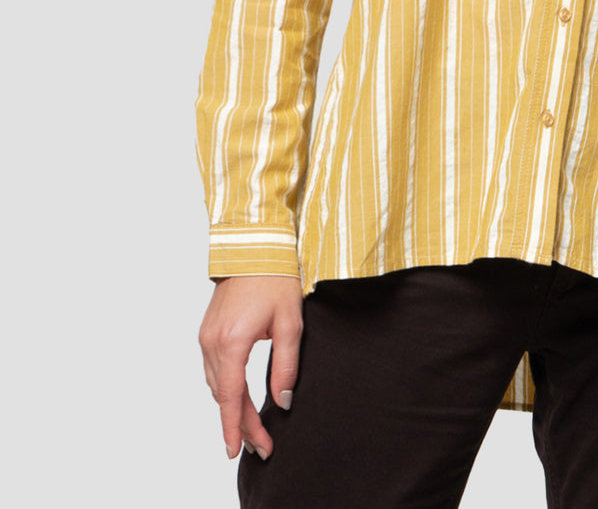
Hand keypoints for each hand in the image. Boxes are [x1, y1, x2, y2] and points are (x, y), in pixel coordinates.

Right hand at [199, 274, 302, 459]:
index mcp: (233, 341)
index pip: (230, 397)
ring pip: (216, 385)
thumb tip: (284, 401)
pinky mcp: (207, 331)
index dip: (237, 427)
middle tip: (260, 446)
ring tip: (252, 429)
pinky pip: (212, 369)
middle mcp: (213, 342)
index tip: (240, 451)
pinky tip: (237, 398)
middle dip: (240, 424)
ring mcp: (206, 336)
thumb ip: (286, 366)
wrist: (255, 248)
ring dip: (232, 408)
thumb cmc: (276, 280)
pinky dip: (225, 388)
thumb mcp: (290, 324)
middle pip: (223, 396)